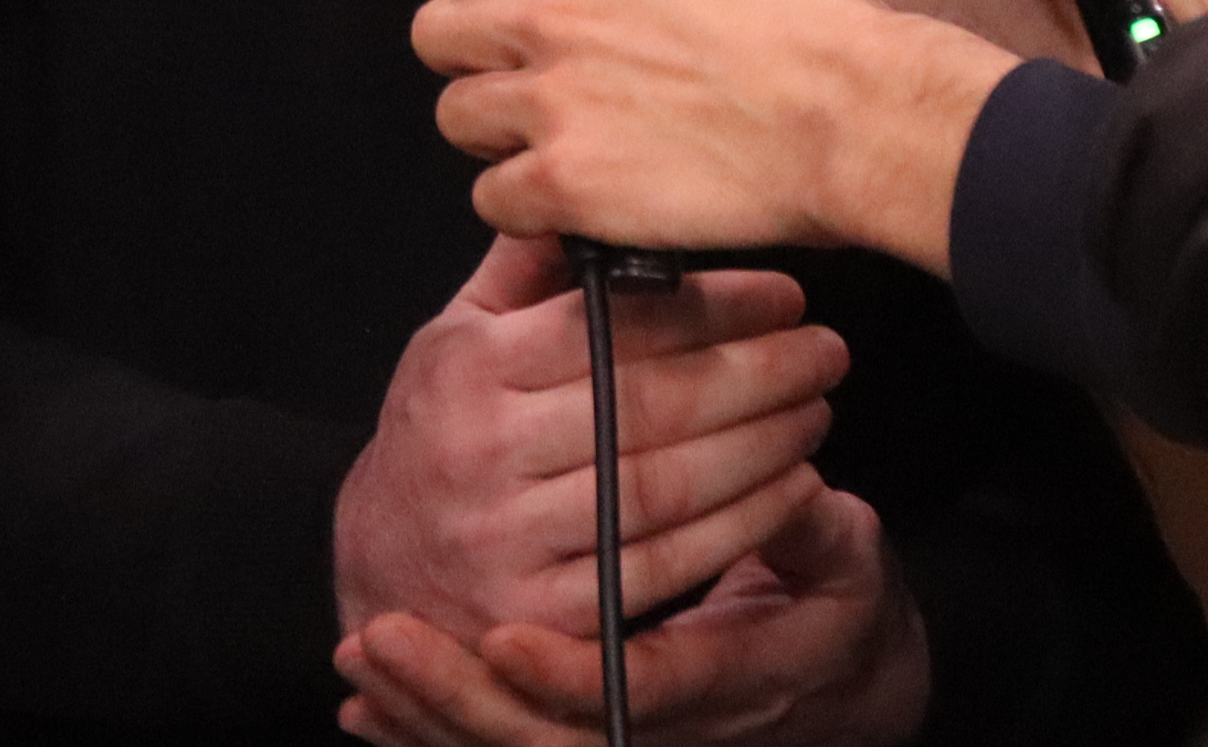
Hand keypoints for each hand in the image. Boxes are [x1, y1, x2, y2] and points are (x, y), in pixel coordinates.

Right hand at [333, 235, 846, 647]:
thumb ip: (525, 266)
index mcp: (469, 368)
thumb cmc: (439, 431)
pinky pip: (660, 566)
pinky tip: (790, 489)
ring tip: (816, 411)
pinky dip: (737, 527)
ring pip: (660, 488)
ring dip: (759, 448)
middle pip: (646, 407)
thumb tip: (592, 183)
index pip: (607, 326)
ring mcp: (510, 541)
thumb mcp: (456, 335)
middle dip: (756, 375)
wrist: (378, 566)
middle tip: (826, 351)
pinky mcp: (545, 616)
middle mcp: (484, 452)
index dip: (709, 309)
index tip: (784, 295)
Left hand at [340, 482, 928, 746]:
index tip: (500, 637)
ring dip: (427, 716)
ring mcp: (628, 744)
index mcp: (739, 683)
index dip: (569, 673)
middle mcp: (673, 732)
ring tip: (360, 659)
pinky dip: (427, 739)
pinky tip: (365, 712)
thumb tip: (792, 487)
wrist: (840, 683)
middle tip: (379, 638)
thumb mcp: (847, 564)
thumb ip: (813, 533)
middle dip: (455, 702)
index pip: (641, 695)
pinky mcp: (589, 739)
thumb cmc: (837, 606)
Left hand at [418, 0, 1006, 270]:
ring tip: (550, 143)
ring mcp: (553, 97)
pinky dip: (524, 206)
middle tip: (514, 76)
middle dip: (468, 57)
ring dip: (493, 133)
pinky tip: (572, 200)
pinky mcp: (566, 182)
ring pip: (453, 116)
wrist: (853, 118)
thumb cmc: (817, 40)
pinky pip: (492, 200)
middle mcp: (557, 8)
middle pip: (434, 29)